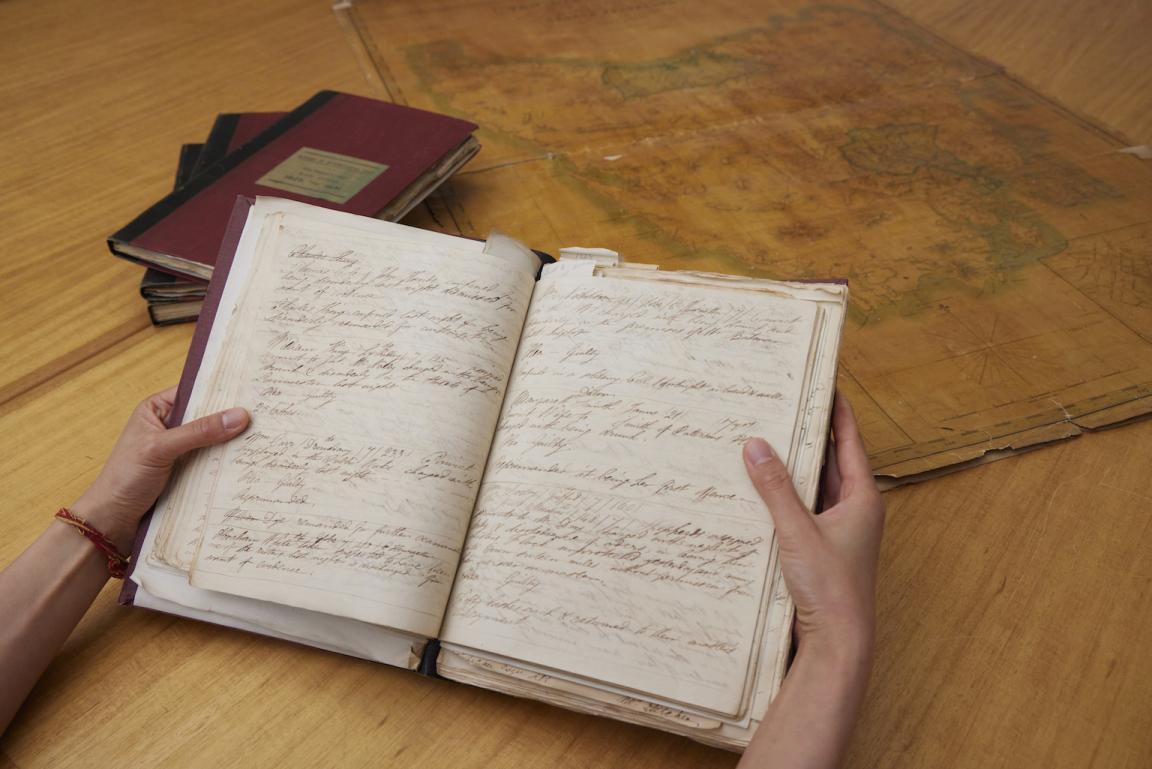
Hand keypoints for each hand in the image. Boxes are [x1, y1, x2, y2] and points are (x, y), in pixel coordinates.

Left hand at [70, 387, 249, 550]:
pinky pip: (213, 463)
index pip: (195, 392)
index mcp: (157, 410)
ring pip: (213, 441)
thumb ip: (199, 432)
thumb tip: (240, 416)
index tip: (252, 391)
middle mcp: (170, 427)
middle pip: (208, 417)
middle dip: (232, 419)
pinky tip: (247, 462)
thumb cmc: (124, 479)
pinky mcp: (187, 473)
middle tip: (266, 415)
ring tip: (265, 437)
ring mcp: (180, 451)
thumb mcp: (161, 449)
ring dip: (232, 444)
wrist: (112, 522)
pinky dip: (227, 463)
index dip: (222, 391)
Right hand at [742, 392, 883, 658]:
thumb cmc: (831, 589)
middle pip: (828, 461)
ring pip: (812, 487)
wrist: (837, 643)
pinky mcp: (818, 548)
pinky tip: (757, 488)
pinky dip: (781, 497)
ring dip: (790, 468)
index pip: (849, 441)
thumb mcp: (798, 531)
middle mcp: (853, 510)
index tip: (823, 381)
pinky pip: (799, 511)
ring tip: (762, 438)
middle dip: (805, 434)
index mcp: (862, 498)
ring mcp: (836, 530)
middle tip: (781, 404)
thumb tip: (756, 445)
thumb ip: (775, 488)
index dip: (836, 410)